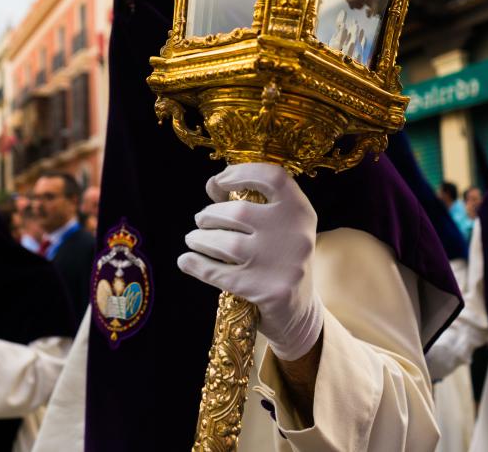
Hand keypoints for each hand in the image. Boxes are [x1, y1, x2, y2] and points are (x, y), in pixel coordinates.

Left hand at [178, 163, 323, 360]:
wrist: (300, 313)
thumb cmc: (281, 260)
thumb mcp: (281, 228)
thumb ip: (256, 204)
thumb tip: (213, 186)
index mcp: (301, 212)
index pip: (272, 177)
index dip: (240, 173)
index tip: (218, 183)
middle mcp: (295, 234)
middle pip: (237, 212)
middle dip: (209, 216)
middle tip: (201, 222)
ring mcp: (281, 264)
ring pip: (223, 242)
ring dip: (200, 239)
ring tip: (194, 240)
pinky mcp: (266, 290)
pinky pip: (217, 272)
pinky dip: (196, 264)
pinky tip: (187, 261)